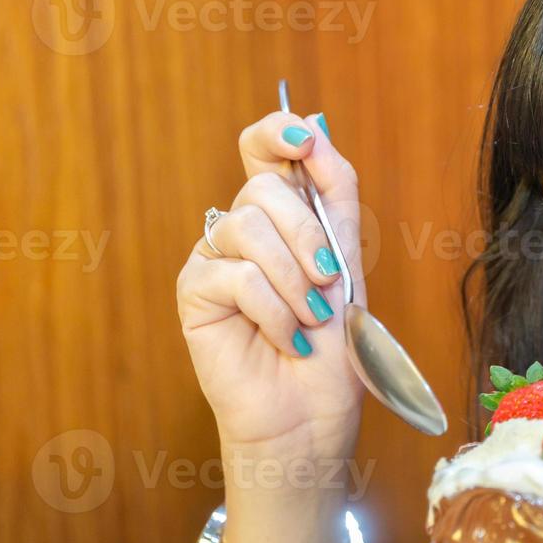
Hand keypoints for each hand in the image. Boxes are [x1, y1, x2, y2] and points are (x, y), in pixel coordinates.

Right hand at [176, 109, 366, 457]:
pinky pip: (236, 275)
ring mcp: (215, 259)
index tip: (304, 140)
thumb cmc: (334, 348)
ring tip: (312, 320)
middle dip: (309, 236)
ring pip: (249, 225)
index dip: (277, 132)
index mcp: (284, 216)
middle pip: (264, 186)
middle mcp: (244, 229)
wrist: (312, 416)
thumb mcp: (348, 262)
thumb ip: (335, 195)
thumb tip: (316, 127)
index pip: (263, 148)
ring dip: (294, 279)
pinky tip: (289, 339)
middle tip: (327, 287)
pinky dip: (275, 311)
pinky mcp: (194, 293)